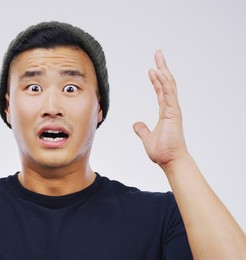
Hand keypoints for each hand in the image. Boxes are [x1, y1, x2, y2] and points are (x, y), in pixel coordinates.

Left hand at [133, 50, 187, 168]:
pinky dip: (164, 83)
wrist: (170, 161)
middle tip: (158, 54)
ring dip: (163, 71)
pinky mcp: (174, 113)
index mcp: (165, 112)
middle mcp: (170, 108)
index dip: (156, 79)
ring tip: (158, 57)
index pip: (160, 91)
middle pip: (166, 83)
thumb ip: (142, 130)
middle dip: (162, 68)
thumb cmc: (163, 152)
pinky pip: (169, 95)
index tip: (152, 69)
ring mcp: (173, 110)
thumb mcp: (147, 138)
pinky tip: (159, 73)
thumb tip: (136, 124)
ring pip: (169, 85)